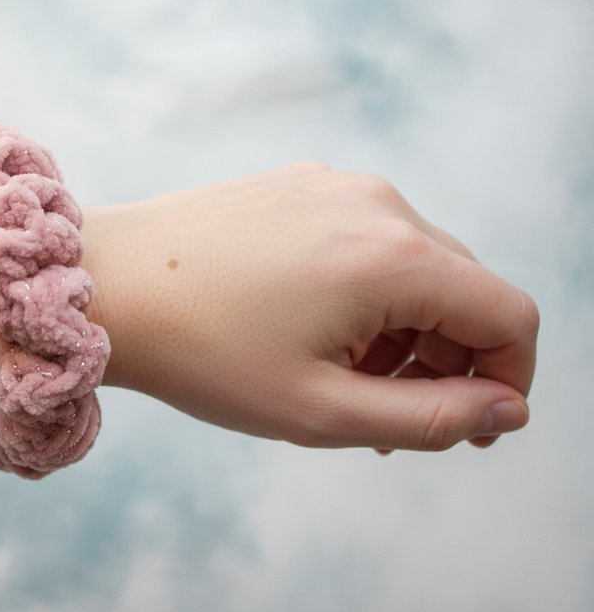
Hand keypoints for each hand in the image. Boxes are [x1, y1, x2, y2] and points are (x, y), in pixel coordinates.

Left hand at [83, 162, 536, 450]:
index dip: (507, 379)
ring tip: (340, 380)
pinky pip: (363, 240)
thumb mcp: (321, 410)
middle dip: (446, 360)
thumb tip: (506, 408)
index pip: (509, 316)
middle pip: (463, 289)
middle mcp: (377, 203)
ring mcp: (334, 185)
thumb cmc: (201, 352)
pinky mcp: (297, 186)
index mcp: (395, 255)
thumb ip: (431, 418)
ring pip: (413, 265)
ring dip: (402, 331)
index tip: (467, 426)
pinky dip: (363, 293)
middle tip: (388, 417)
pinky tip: (309, 331)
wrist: (104, 285)